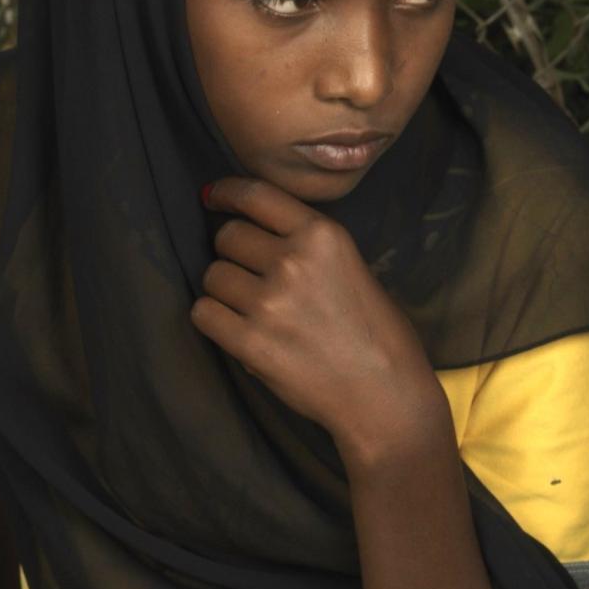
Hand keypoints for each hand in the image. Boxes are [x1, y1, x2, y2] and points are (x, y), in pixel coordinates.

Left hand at [190, 179, 451, 457]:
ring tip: (252, 310)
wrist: (385, 395)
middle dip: (233, 254)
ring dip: (224, 291)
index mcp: (323, 235)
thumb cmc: (378, 334)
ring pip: (212, 276)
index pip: (256, 195)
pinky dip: (214, 319)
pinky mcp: (250, 342)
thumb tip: (254, 233)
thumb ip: (307, 246)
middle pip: (227, 237)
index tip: (214, 198)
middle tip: (252, 277)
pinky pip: (203, 313)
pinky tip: (236, 329)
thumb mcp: (352, 266)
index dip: (226, 193)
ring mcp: (269, 302)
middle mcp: (293, 261)